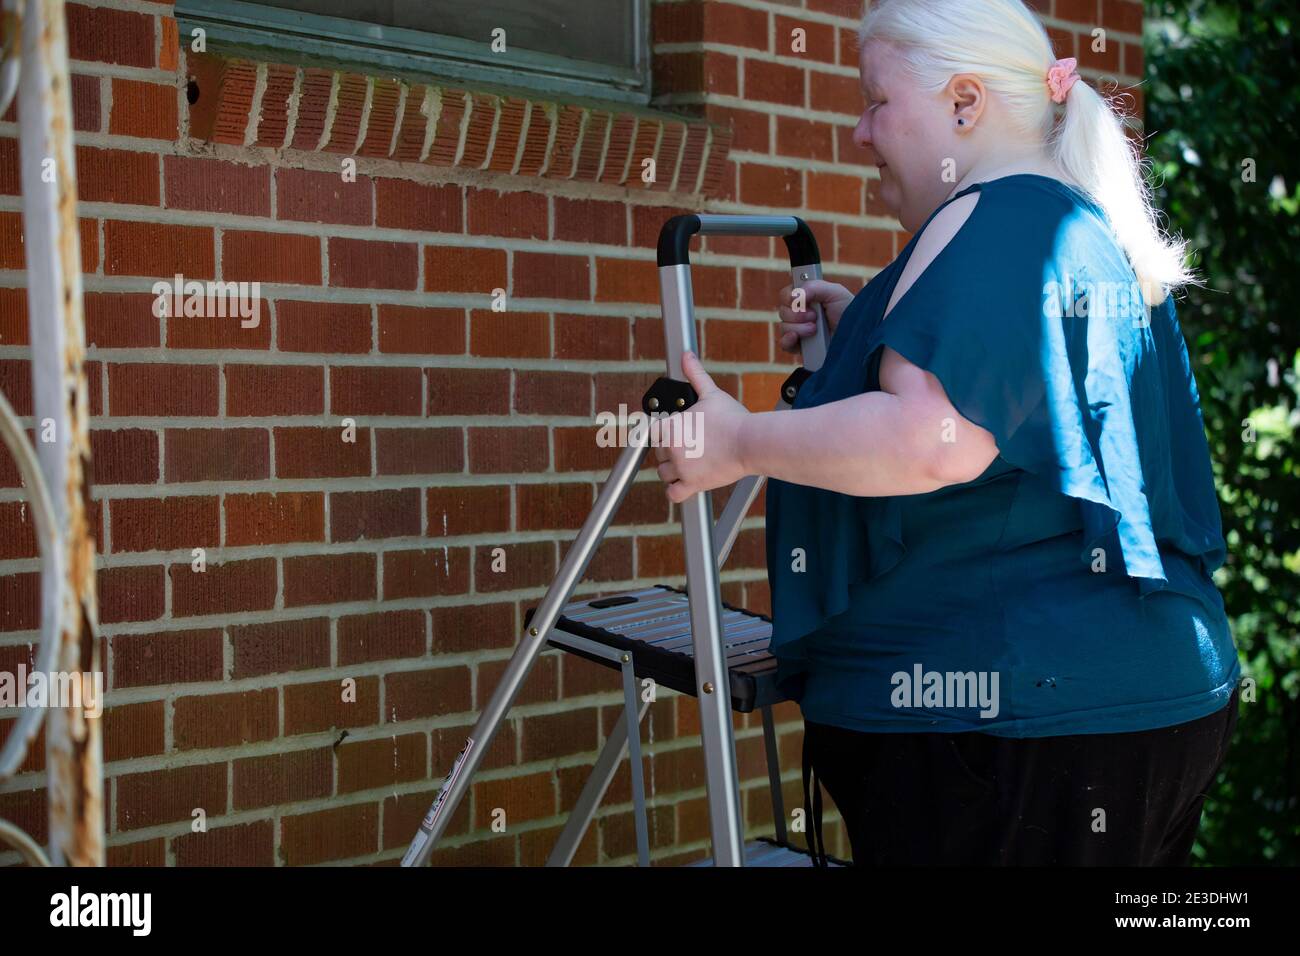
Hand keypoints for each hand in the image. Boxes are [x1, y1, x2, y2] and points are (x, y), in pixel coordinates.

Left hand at [653, 351, 749, 504]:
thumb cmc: (732, 419)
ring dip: (671, 469)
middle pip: (658, 452)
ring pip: (663, 473)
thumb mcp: (711, 393)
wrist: (751, 442)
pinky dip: (675, 490)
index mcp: (670, 428)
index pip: (649, 432)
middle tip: (688, 443)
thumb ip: (695, 374)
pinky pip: (673, 493)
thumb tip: (686, 355)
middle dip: (669, 448)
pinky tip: (684, 482)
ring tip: (688, 460)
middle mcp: (671, 449)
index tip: (667, 432)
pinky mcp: (693, 485)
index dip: (659, 431)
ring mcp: (681, 469)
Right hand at [776, 279, 853, 353]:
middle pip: (783, 311)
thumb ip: (814, 286)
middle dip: (797, 314)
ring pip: (783, 327)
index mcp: (807, 298)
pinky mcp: (801, 348)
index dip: (789, 297)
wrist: (858, 336)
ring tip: (815, 329)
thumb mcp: (835, 292)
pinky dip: (788, 341)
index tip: (801, 300)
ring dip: (799, 328)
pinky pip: (784, 345)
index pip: (786, 295)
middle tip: (815, 316)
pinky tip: (797, 338)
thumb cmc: (850, 312)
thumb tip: (795, 295)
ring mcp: (800, 331)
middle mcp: (801, 314)